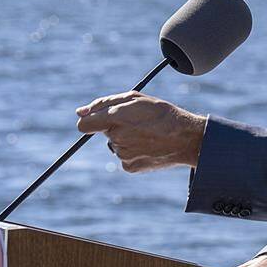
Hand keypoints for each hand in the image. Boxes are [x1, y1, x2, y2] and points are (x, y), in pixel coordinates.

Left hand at [76, 91, 206, 172]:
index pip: (84, 125)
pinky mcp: (129, 167)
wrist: (186, 139)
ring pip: (116, 145)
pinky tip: (148, 147)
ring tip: (147, 134)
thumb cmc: (162, 114)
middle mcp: (116, 138)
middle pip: (105, 133)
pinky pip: (124, 158)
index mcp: (115, 118)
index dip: (91, 121)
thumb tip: (79, 112)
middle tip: (139, 123)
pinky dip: (133, 152)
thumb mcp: (136, 98)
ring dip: (126, 139)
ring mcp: (122, 155)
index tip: (99, 120)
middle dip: (116, 126)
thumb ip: (104, 103)